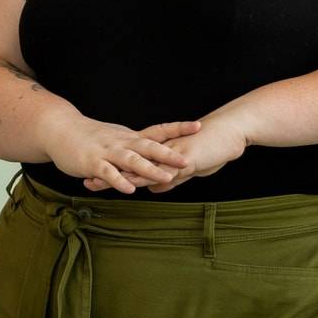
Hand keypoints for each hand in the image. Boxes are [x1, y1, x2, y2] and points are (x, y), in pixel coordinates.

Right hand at [43, 116, 200, 194]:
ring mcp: (107, 152)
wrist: (59, 129)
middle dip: (169, 154)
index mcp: (130, 137)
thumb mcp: (117, 138)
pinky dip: (119, 181)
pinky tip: (129, 189)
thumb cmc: (90, 136)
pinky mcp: (92, 163)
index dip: (178, 128)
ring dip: (149, 169)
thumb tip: (156, 150)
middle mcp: (122, 142)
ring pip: (131, 160)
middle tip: (188, 160)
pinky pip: (108, 173)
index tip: (198, 126)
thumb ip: (135, 146)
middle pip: (149, 146)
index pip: (158, 130)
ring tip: (166, 178)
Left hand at [83, 106, 253, 193]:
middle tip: (83, 177)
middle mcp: (161, 149)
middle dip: (106, 170)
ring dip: (117, 176)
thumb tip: (154, 189)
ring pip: (138, 166)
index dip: (113, 166)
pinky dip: (144, 178)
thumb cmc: (217, 146)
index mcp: (161, 150)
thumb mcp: (191, 168)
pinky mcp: (184, 158)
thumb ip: (172, 178)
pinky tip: (131, 187)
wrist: (235, 129)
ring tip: (95, 183)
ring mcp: (171, 153)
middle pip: (128, 162)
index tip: (92, 171)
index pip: (132, 160)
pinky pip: (161, 170)